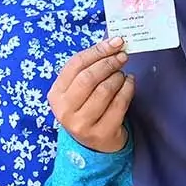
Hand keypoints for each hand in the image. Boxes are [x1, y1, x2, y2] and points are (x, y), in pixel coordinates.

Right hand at [48, 36, 134, 153]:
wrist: (95, 144)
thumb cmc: (87, 108)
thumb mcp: (79, 89)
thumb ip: (89, 67)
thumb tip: (113, 41)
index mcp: (56, 94)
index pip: (75, 65)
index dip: (97, 50)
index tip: (115, 42)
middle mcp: (65, 110)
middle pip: (88, 78)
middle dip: (109, 63)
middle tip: (123, 56)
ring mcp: (82, 124)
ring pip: (104, 91)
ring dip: (118, 77)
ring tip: (122, 74)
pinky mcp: (101, 133)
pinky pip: (119, 105)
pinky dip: (128, 89)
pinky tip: (130, 83)